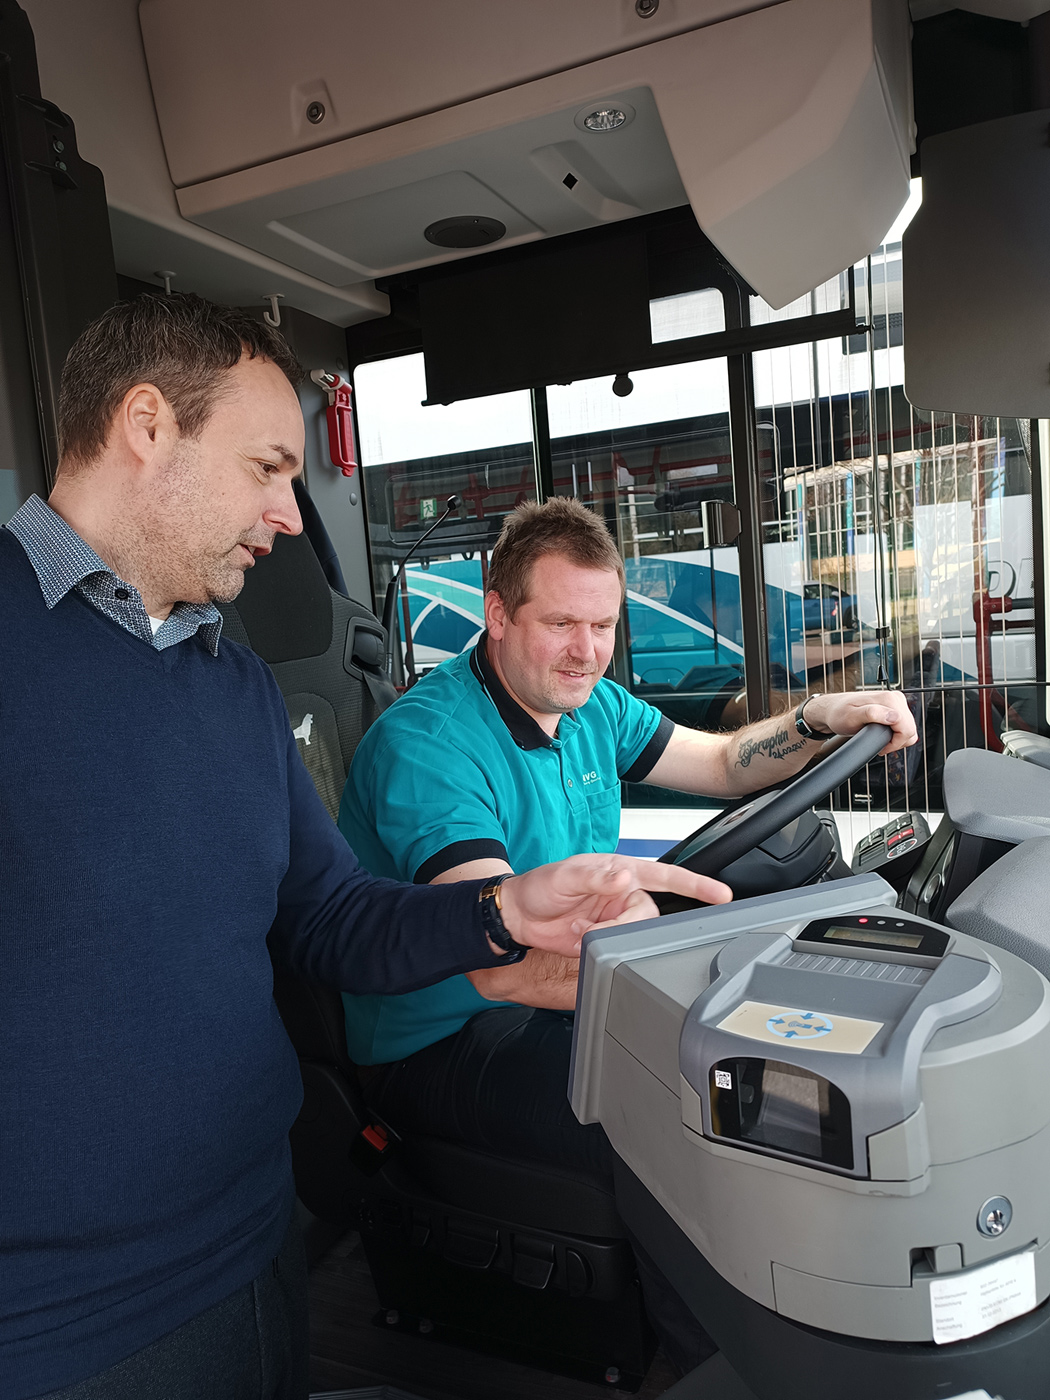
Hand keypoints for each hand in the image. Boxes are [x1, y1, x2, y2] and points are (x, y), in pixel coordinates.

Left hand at [498, 854, 731, 957]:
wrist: (516, 916)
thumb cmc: (537, 887)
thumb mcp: (564, 875)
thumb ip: (596, 876)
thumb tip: (625, 876)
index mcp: (619, 870)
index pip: (665, 875)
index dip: (695, 884)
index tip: (721, 894)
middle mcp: (621, 893)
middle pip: (649, 913)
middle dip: (624, 925)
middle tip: (593, 930)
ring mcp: (614, 918)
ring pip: (635, 934)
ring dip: (609, 937)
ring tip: (580, 934)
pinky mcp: (604, 939)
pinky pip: (618, 948)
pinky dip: (600, 949)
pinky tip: (579, 943)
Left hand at [803, 691, 916, 754]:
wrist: (833, 709)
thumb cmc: (839, 714)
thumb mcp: (851, 717)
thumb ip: (872, 714)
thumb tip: (893, 716)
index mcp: (889, 700)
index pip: (907, 729)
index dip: (895, 743)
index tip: (881, 747)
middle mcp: (895, 698)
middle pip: (911, 729)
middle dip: (897, 742)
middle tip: (879, 744)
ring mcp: (896, 701)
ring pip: (910, 729)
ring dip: (897, 739)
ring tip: (879, 739)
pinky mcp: (895, 706)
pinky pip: (905, 725)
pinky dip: (897, 734)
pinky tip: (883, 735)